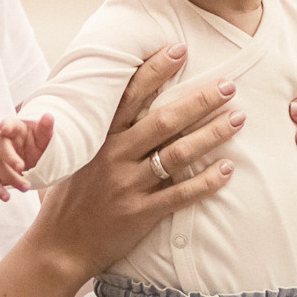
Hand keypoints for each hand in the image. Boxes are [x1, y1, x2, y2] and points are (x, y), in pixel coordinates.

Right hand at [0, 113, 54, 199]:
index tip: (4, 128)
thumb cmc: (35, 141)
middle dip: (9, 158)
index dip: (6, 126)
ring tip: (26, 187)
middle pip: (0, 148)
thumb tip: (49, 116)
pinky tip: (6, 197)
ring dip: (10, 178)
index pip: (8, 124)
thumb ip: (45, 128)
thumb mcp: (43, 135)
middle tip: (22, 167)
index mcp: (12, 127)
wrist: (30, 155)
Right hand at [29, 43, 240, 276]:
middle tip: (228, 85)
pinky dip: (205, 183)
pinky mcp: (140, 213)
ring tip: (237, 119)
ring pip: (177, 155)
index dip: (155, 71)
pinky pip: (179, 195)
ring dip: (211, 135)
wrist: (58, 246)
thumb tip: (112, 98)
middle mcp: (114, 157)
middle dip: (199, 100)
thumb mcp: (72, 156)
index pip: (130, 96)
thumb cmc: (69, 198)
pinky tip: (228, 169)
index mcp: (99, 138)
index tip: (179, 49)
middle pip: (164, 121)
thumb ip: (95, 130)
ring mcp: (128, 186)